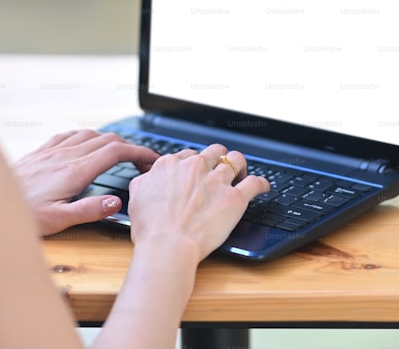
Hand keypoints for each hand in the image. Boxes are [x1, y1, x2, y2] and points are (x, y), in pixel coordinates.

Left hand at [12, 129, 158, 235]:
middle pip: (107, 139)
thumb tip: (116, 202)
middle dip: (130, 146)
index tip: (151, 160)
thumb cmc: (21, 214)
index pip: (116, 152)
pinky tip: (86, 144)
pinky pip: (70, 135)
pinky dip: (87, 136)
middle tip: (140, 161)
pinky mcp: (40, 152)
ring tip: (120, 153)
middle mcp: (65, 156)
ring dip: (110, 140)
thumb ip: (89, 210)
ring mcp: (52, 151)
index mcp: (74, 171)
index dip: (139, 152)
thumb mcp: (57, 221)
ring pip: (90, 134)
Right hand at [126, 144, 268, 261]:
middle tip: (220, 171)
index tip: (198, 173)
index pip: (189, 155)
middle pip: (215, 151)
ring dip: (240, 166)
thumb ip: (144, 183)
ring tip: (241, 174)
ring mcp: (216, 181)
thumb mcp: (136, 199)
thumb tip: (148, 178)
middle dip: (219, 159)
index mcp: (171, 165)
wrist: (168, 246)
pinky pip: (255, 182)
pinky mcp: (235, 197)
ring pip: (236, 160)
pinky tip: (263, 186)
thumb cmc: (151, 229)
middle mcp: (195, 168)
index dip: (195, 164)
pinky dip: (261, 183)